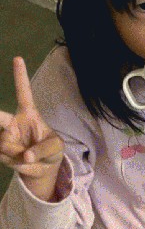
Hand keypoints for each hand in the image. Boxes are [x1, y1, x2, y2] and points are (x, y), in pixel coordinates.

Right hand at [0, 58, 64, 196]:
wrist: (43, 169)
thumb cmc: (51, 150)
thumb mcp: (56, 147)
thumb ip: (43, 149)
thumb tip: (25, 157)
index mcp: (29, 114)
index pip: (24, 92)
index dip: (20, 76)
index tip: (18, 58)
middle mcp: (12, 123)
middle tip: (2, 120)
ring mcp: (3, 137)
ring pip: (4, 143)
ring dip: (18, 153)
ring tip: (28, 155)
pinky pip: (4, 156)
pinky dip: (14, 162)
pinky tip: (19, 161)